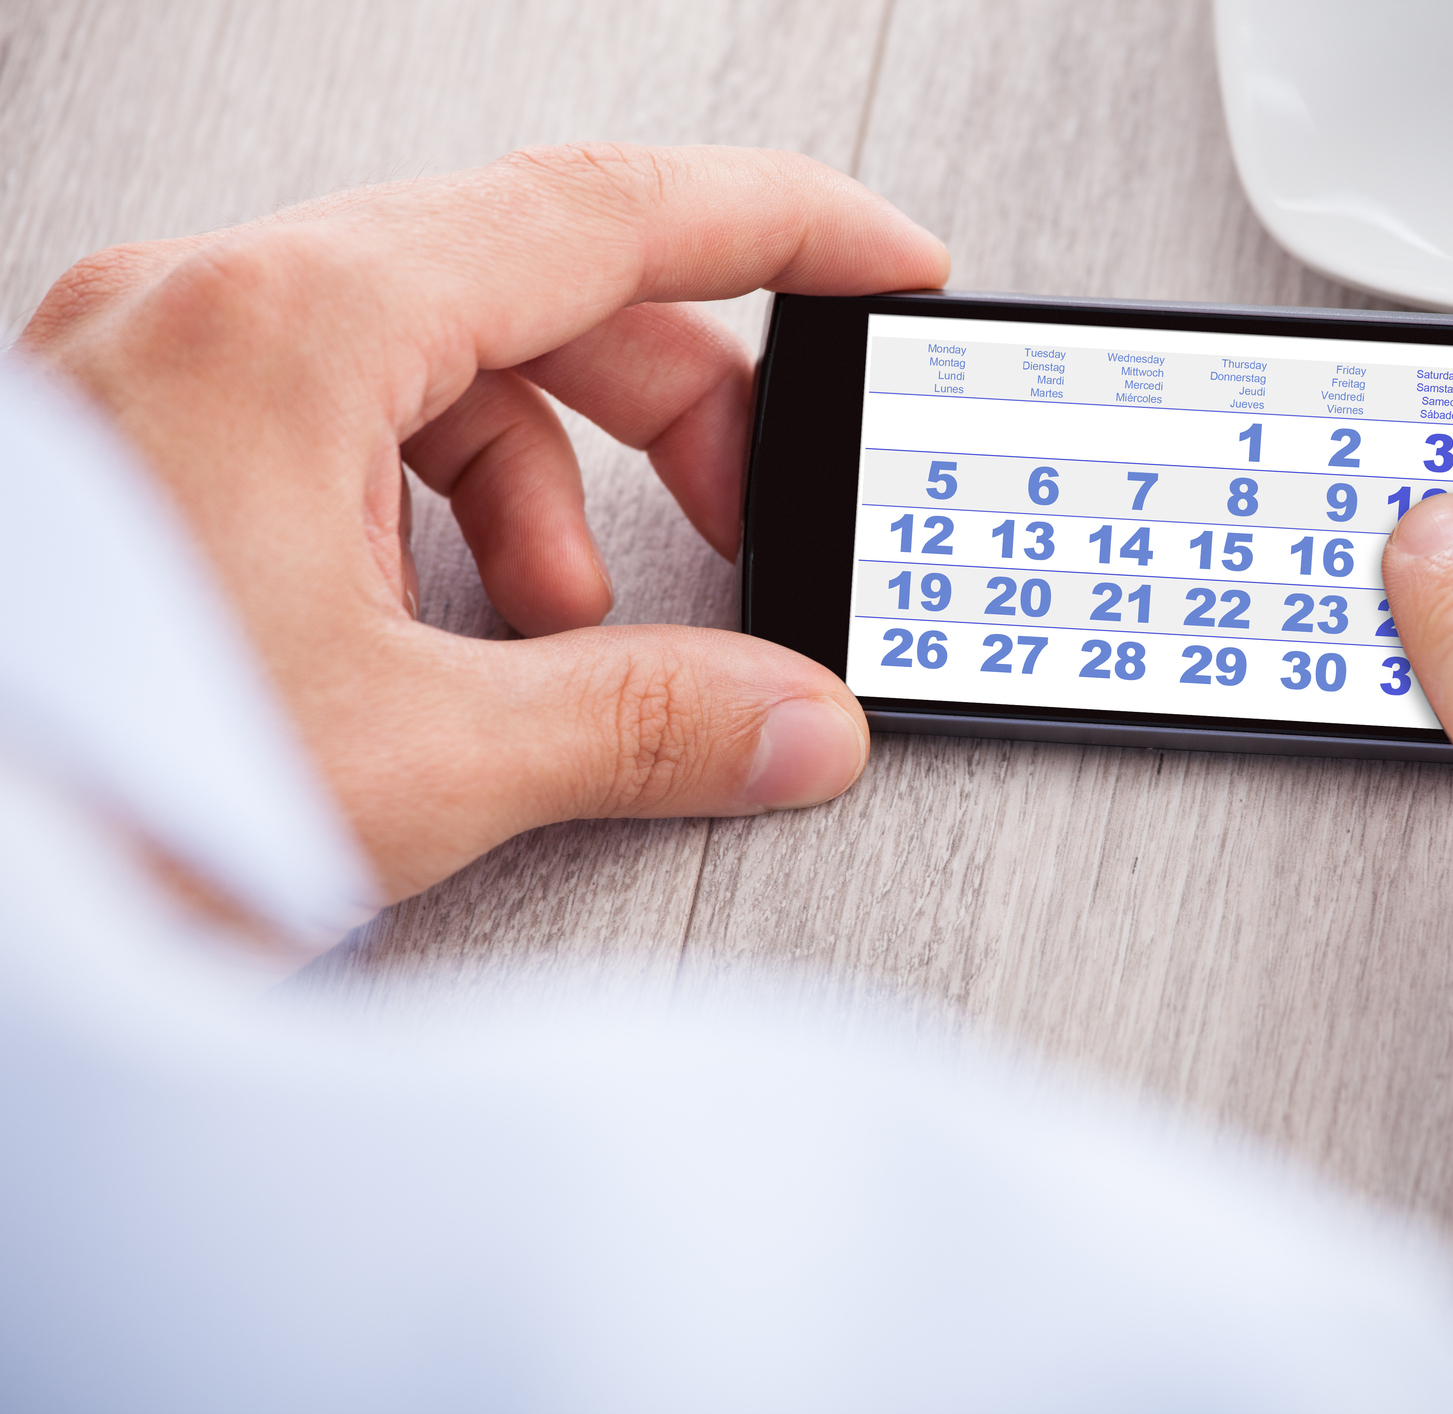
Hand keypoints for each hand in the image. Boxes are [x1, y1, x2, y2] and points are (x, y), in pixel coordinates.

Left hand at [20, 145, 948, 905]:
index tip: (887, 267)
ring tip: (569, 629)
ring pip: (442, 363)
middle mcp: (211, 313)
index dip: (782, 233)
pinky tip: (456, 630)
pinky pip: (356, 429)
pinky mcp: (153, 447)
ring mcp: (170, 372)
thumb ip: (641, 724)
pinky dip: (447, 518)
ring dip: (551, 491)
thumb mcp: (405, 764)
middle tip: (755, 521)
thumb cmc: (63, 793)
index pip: (600, 214)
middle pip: (531, 288)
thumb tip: (794, 719)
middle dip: (674, 411)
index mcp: (281, 329)